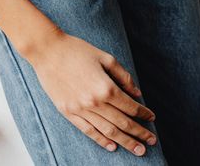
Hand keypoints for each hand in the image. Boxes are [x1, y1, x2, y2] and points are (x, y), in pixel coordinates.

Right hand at [25, 32, 156, 155]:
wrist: (47, 51)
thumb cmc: (76, 50)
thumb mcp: (105, 57)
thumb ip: (123, 76)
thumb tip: (136, 93)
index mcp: (106, 87)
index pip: (130, 106)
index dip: (143, 113)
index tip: (151, 117)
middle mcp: (94, 102)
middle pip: (122, 122)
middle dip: (139, 133)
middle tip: (152, 141)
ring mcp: (80, 109)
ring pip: (108, 131)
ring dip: (125, 141)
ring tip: (138, 149)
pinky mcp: (67, 111)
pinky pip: (87, 130)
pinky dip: (101, 140)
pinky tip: (112, 146)